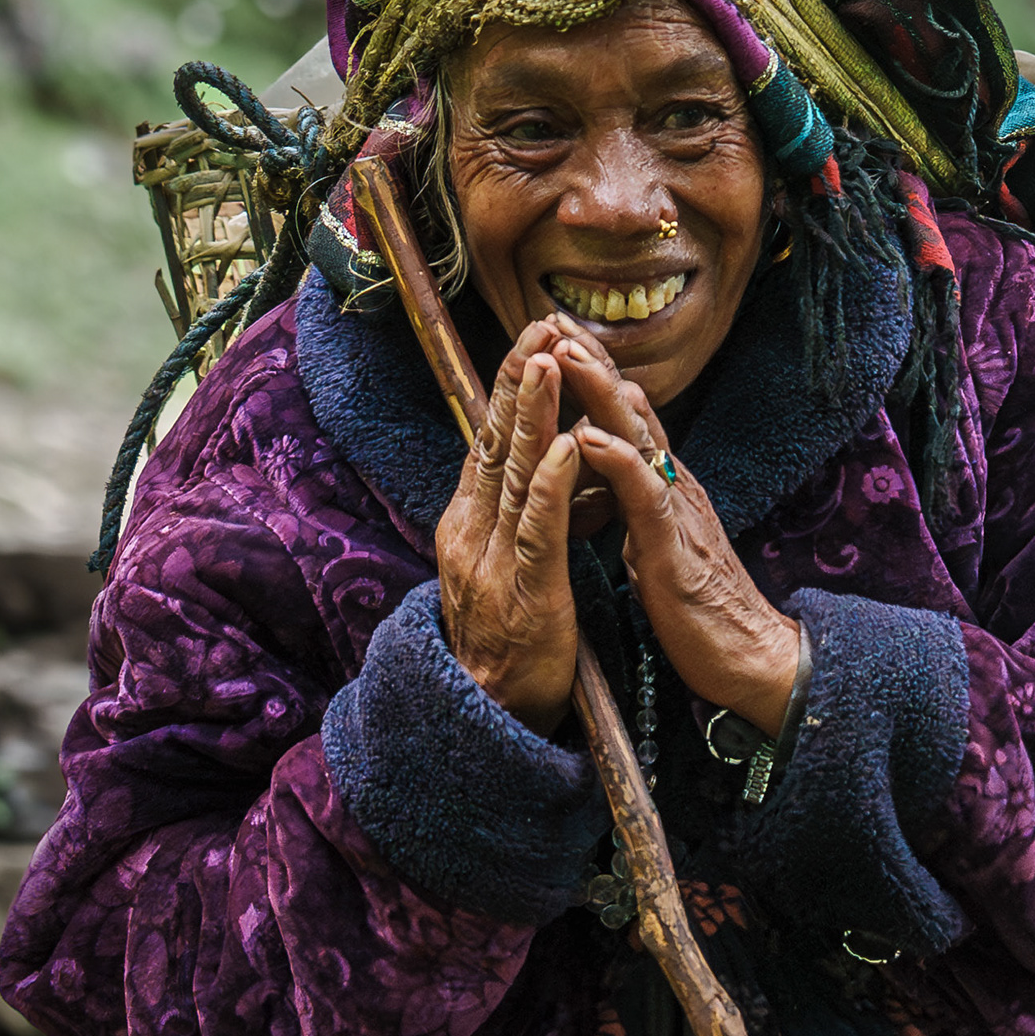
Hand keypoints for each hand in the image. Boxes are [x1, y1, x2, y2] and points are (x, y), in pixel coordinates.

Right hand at [433, 326, 591, 735]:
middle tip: (538, 326)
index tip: (533, 338)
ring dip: (532, 415)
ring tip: (549, 363)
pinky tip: (565, 448)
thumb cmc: (511, 637)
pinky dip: (550, 484)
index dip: (510, 389)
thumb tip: (540, 466)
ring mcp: (494, 560)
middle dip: (518, 381)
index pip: (490, 442)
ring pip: (513, 474)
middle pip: (494, 442)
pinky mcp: (526, 590)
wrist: (492, 709)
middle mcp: (472, 531)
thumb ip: (520, 514)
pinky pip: (538, 529)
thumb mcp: (508, 562)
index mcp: (469, 522)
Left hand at [554, 344, 804, 733]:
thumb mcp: (659, 542)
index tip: (558, 337)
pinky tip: (587, 435)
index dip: (595, 377)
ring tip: (564, 353)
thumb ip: (638, 504)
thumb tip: (611, 474)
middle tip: (555, 320)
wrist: (748, 657)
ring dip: (599, 392)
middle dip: (593, 364)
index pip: (629, 419)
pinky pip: (643, 496)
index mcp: (667, 487)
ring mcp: (677, 512)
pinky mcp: (675, 548)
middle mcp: (676, 486)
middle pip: (632, 411)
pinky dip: (615, 460)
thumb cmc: (700, 609)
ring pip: (637, 438)